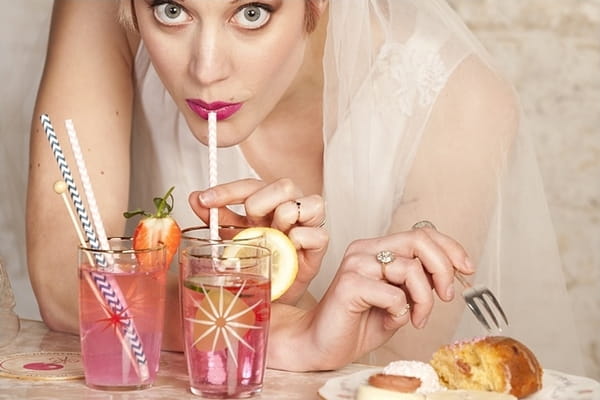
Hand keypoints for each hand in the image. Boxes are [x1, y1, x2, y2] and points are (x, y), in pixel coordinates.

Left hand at [188, 178, 327, 304]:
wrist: (272, 295)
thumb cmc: (257, 261)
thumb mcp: (232, 238)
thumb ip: (217, 218)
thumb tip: (195, 198)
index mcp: (268, 202)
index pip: (251, 185)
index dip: (228, 190)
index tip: (205, 199)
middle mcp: (290, 207)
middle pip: (284, 185)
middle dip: (260, 203)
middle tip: (249, 222)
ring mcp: (308, 225)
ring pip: (308, 203)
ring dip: (284, 219)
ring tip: (272, 238)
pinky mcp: (319, 246)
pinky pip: (318, 235)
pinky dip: (300, 240)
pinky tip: (287, 250)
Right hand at [300, 226, 473, 368]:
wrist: (323, 345)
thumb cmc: (360, 323)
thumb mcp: (401, 299)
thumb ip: (419, 282)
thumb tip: (449, 273)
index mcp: (376, 248)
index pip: (420, 233)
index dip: (450, 248)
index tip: (467, 268)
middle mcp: (365, 250)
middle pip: (418, 241)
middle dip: (443, 268)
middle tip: (445, 296)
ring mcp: (355, 264)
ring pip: (410, 269)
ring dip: (424, 301)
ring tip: (416, 319)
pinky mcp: (349, 284)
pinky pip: (393, 294)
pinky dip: (401, 312)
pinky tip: (390, 321)